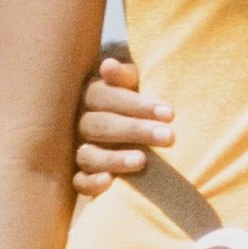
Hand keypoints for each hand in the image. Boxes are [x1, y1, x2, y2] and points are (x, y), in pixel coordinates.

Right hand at [72, 53, 173, 196]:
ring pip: (87, 154)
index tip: (169, 112)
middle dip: (134, 130)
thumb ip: (125, 77)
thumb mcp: (135, 84)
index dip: (135, 104)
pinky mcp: (79, 176)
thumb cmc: (137, 101)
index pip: (104, 96)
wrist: (133, 129)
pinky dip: (91, 183)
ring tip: (143, 161)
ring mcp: (77, 149)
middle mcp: (80, 122)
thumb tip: (109, 65)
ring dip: (115, 158)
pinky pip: (78, 182)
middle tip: (168, 136)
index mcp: (91, 95)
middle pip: (99, 125)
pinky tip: (109, 182)